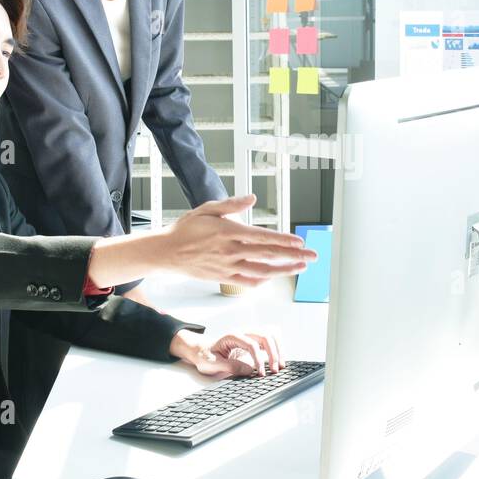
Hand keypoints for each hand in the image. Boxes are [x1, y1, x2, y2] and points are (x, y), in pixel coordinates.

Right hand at [164, 195, 314, 286]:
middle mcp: (230, 251)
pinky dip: (263, 280)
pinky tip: (274, 276)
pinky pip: (247, 281)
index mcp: (228, 232)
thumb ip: (231, 204)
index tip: (299, 242)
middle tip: (312, 256)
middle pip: (268, 255)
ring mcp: (227, 266)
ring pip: (262, 271)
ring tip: (300, 267)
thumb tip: (252, 197)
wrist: (166, 252)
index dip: (283, 241)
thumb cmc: (186, 229)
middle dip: (292, 255)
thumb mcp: (207, 209)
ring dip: (283, 270)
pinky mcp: (223, 277)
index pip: (262, 238)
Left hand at [169, 328, 284, 377]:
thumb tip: (250, 370)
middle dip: (273, 353)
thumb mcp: (213, 364)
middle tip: (274, 370)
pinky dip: (277, 346)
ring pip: (271, 334)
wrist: (202, 350)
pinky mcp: (254, 340)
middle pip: (265, 335)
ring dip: (278, 349)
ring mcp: (250, 334)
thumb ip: (230, 366)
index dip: (259, 359)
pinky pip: (271, 337)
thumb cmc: (205, 356)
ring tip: (280, 365)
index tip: (261, 374)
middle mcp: (243, 332)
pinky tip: (278, 358)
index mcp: (232, 336)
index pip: (252, 344)